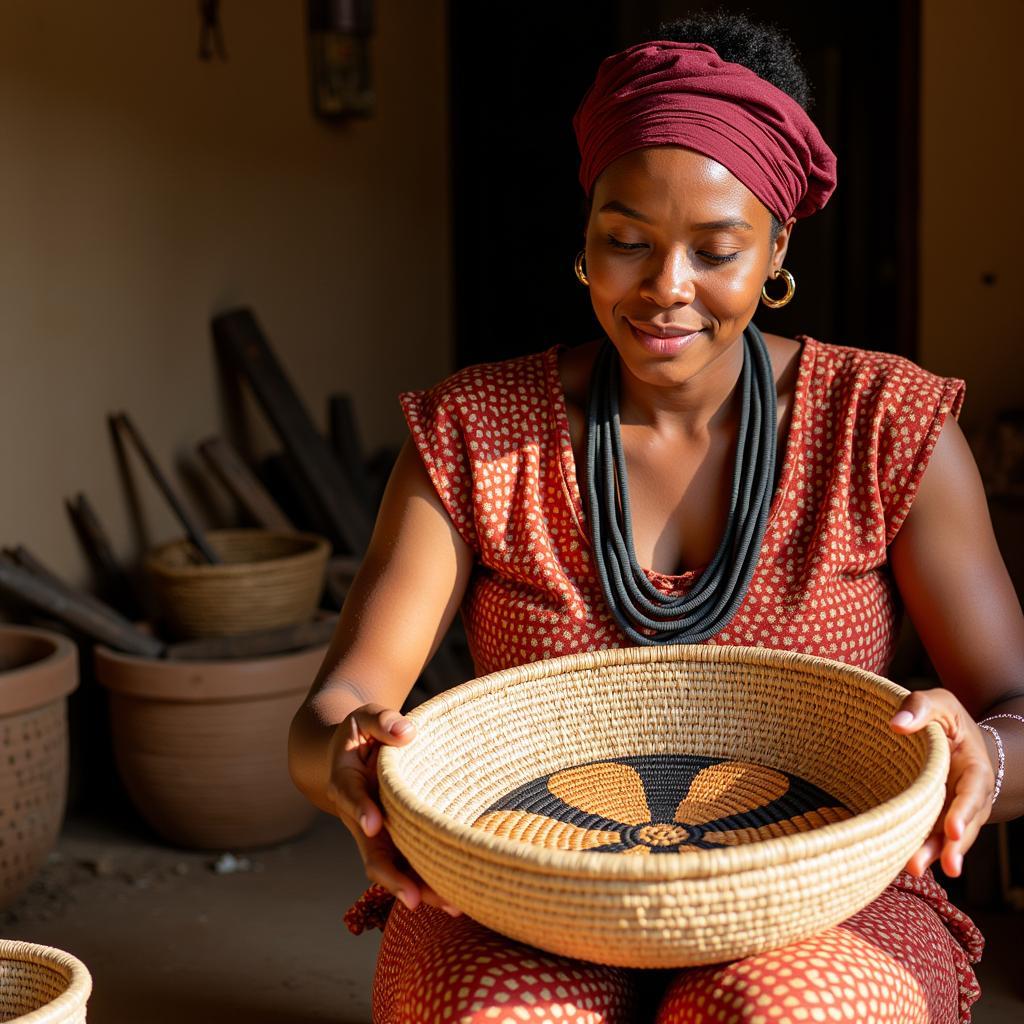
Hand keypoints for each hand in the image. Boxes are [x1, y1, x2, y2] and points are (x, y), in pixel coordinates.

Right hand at [327, 703, 461, 915]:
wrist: (347, 754)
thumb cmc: (362, 734)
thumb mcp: (366, 718)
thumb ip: (382, 722)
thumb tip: (407, 732)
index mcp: (347, 781)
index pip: (351, 797)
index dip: (360, 811)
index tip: (373, 824)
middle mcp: (359, 816)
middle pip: (371, 852)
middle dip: (392, 876)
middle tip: (413, 897)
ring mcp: (374, 834)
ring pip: (390, 868)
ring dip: (416, 888)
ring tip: (451, 905)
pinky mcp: (391, 840)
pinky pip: (405, 865)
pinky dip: (425, 883)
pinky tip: (456, 898)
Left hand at [889, 688, 994, 877]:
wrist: (955, 740)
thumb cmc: (946, 721)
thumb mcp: (940, 704)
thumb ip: (922, 707)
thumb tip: (896, 724)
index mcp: (975, 770)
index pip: (973, 793)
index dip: (964, 813)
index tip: (953, 831)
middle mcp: (967, 797)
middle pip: (962, 826)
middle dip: (951, 847)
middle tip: (939, 866)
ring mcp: (951, 811)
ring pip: (944, 838)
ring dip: (931, 854)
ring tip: (913, 868)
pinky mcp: (933, 818)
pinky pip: (929, 836)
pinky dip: (918, 848)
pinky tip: (899, 860)